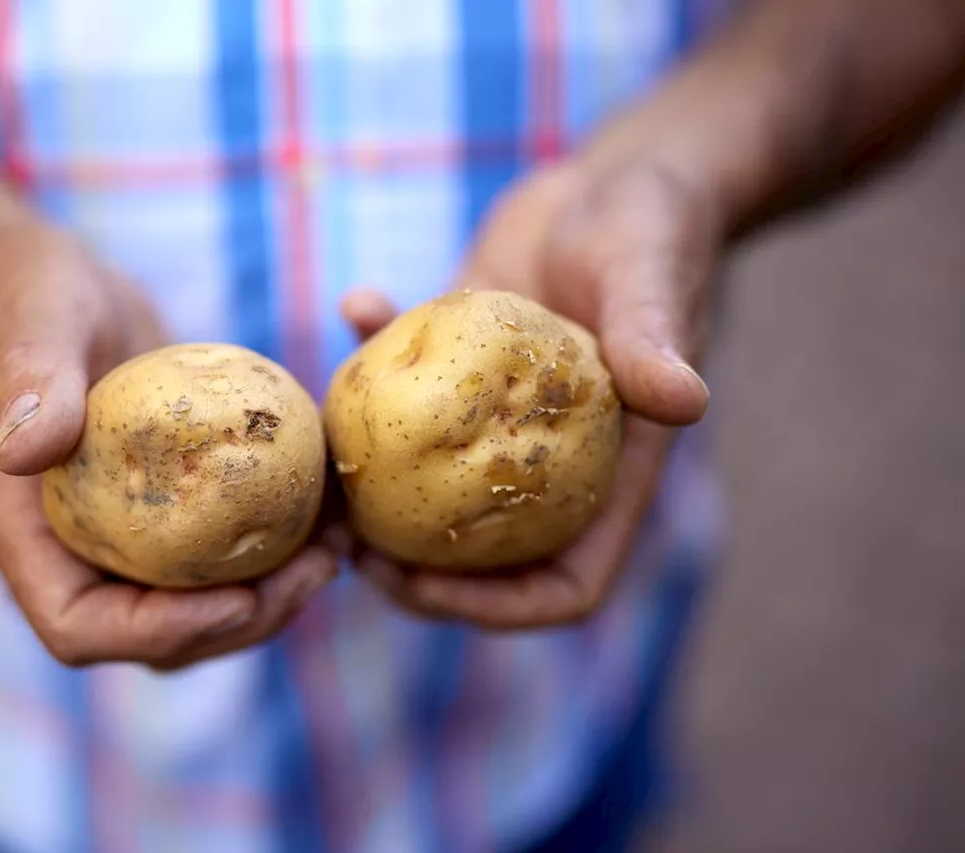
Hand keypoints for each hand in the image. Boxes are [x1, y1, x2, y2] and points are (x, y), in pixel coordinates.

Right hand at [0, 223, 337, 669]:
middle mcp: (70, 550)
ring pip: (195, 605)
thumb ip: (29, 381)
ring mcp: (115, 535)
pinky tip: (332, 509)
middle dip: (242, 621)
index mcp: (19, 533)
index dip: (157, 634)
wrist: (36, 283)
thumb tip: (24, 455)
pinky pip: (216, 551)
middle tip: (319, 569)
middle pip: (153, 635)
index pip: (79, 627)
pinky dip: (275, 544)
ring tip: (339, 546)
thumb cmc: (21, 296)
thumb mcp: (29, 323)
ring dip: (273, 592)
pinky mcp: (159, 510)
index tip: (238, 598)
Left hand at [343, 157, 715, 629]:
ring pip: (428, 487)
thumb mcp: (653, 278)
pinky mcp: (461, 369)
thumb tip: (687, 402)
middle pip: (480, 558)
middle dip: (410, 568)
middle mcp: (548, 462)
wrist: (624, 178)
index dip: (498, 608)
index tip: (422, 585)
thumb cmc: (656, 226)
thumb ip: (657, 339)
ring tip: (315, 460)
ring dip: (370, 485)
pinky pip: (407, 388)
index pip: (566, 584)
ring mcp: (497, 421)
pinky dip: (374, 358)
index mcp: (608, 473)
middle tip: (343, 546)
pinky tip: (356, 302)